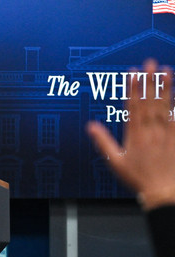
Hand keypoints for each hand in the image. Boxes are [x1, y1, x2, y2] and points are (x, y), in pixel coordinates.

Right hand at [87, 59, 174, 208]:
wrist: (163, 192)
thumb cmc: (138, 178)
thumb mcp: (115, 162)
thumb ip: (103, 142)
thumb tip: (90, 126)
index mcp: (135, 136)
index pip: (134, 106)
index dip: (133, 88)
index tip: (133, 73)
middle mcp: (152, 132)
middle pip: (150, 102)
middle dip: (150, 81)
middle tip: (150, 64)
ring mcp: (167, 134)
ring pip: (166, 106)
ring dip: (166, 87)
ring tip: (167, 71)